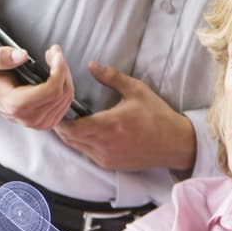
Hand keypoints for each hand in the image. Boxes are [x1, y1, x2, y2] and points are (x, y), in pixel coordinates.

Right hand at [0, 44, 74, 130]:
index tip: (55, 52)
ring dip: (65, 76)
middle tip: (54, 52)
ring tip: (54, 60)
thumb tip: (23, 56)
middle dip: (63, 69)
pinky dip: (64, 87)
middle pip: (62, 93)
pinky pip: (65, 105)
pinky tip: (56, 75)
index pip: (52, 90)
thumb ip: (1, 57)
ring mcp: (38, 123)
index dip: (59, 70)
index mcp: (16, 105)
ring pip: (66, 98)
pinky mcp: (45, 123)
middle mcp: (29, 118)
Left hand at [53, 62, 196, 172]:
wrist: (174, 143)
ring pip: (77, 148)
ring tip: (70, 120)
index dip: (59, 120)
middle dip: (61, 126)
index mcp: (110, 125)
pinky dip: (83, 144)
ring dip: (71, 136)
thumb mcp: (136, 90)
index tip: (57, 108)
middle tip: (59, 112)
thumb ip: (111, 77)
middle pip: (69, 139)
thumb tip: (91, 65)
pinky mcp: (110, 165)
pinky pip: (88, 155)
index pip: (71, 128)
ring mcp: (107, 158)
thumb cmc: (157, 115)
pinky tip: (87, 132)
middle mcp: (105, 145)